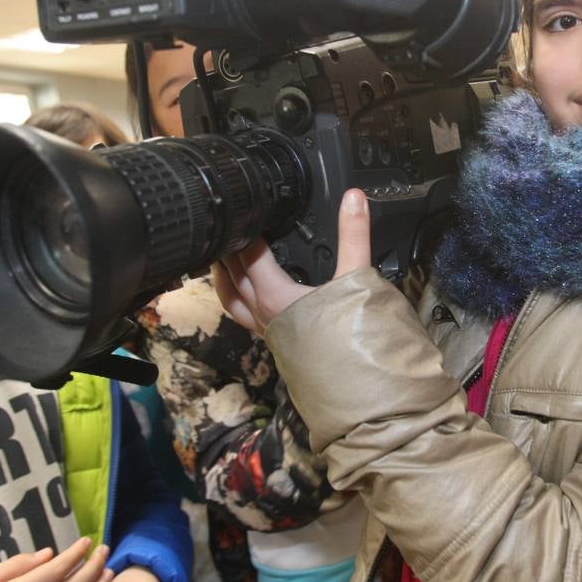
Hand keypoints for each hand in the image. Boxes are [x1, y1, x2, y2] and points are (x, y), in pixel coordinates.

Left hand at [214, 188, 371, 336]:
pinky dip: (237, 298)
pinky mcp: (273, 341)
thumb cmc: (354, 335)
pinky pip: (242, 315)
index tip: (248, 211)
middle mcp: (262, 313)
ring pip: (230, 299)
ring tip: (223, 258)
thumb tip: (353, 197)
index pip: (249, 255)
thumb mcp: (355, 277)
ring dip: (225, 277)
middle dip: (229, 250)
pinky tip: (249, 295)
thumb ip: (353, 234)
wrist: (357, 383)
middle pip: (232, 275)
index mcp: (274, 295)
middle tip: (231, 227)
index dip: (247, 231)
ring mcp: (265, 330)